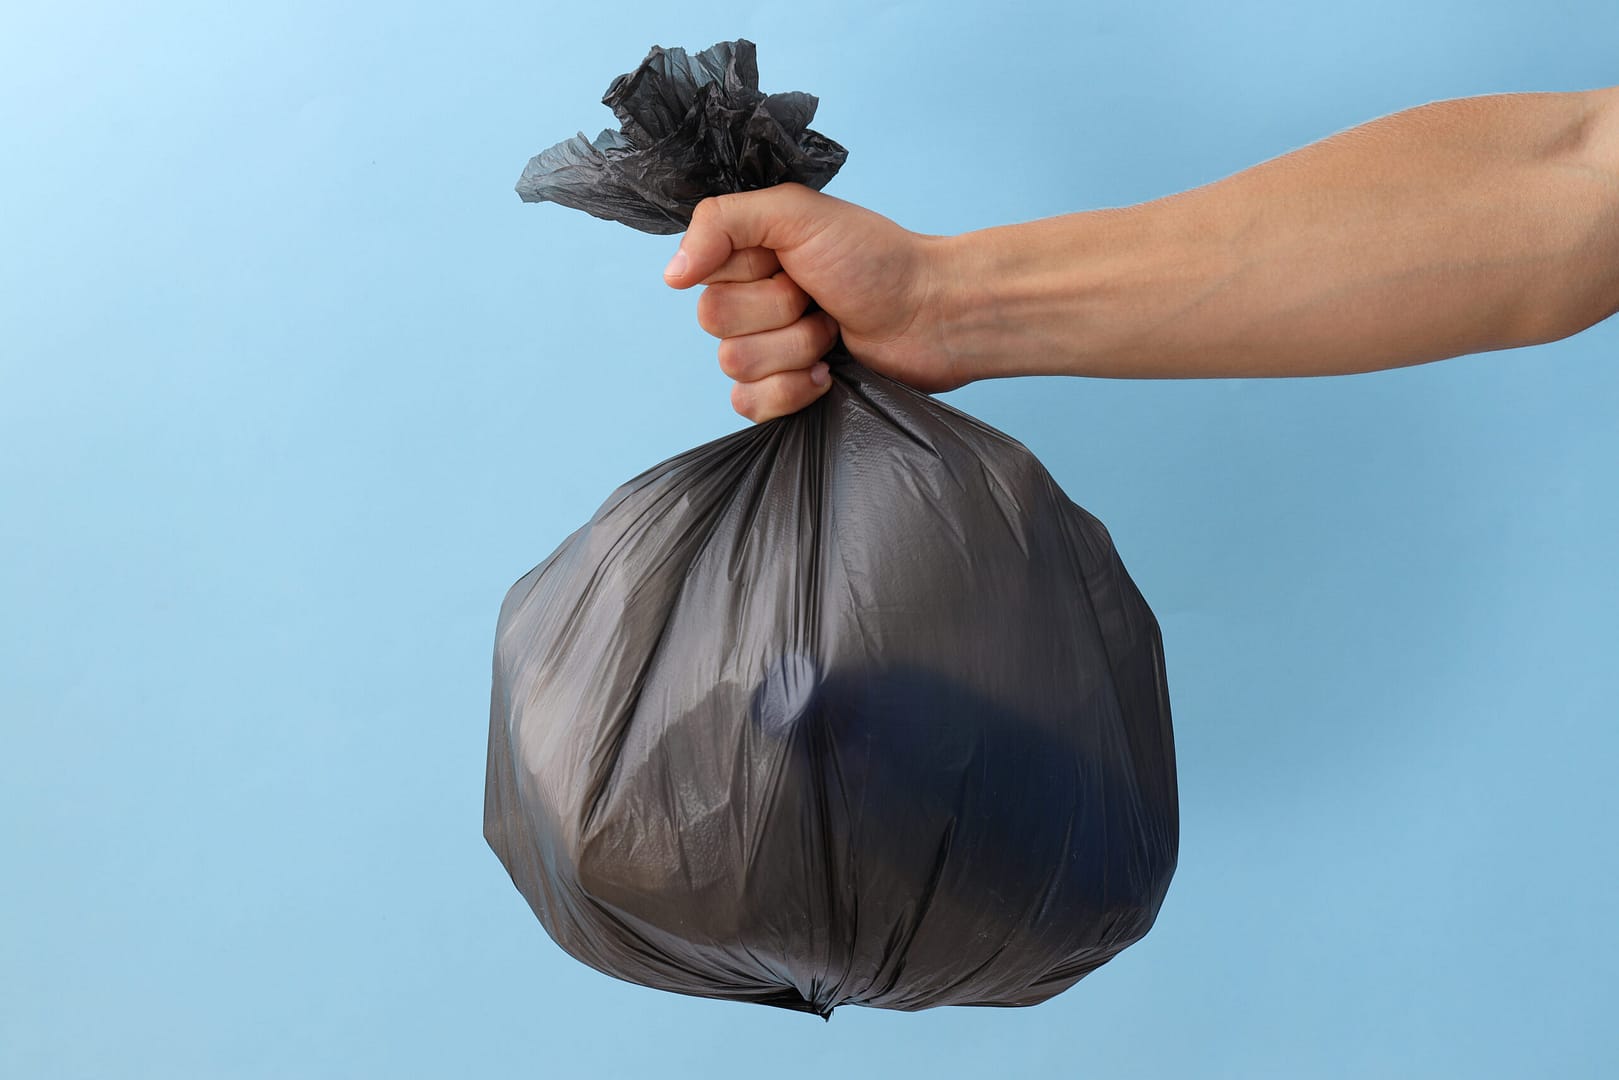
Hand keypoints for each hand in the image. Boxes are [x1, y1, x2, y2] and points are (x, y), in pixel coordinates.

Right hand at [663, 184, 961, 421]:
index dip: (751, 274)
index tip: (793, 262)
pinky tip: (829, 373)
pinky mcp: (785, 393)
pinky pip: (748, 405)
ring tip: (833, 331)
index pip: (702, 276)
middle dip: (778, 312)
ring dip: (796, 348)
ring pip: (734, 365)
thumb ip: (722, 222)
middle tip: (820, 297)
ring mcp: (767, 349)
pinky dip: (793, 391)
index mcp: (748, 256)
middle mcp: (750, 301)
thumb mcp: (796, 212)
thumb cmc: (876, 258)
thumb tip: (671, 274)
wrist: (934, 316)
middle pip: (714, 323)